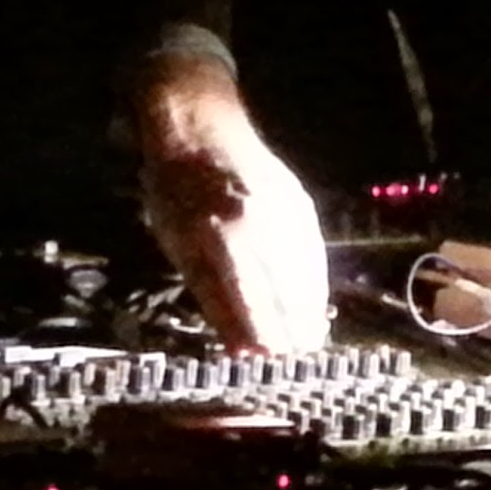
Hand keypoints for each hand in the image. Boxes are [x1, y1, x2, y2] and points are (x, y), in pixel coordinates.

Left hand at [135, 55, 329, 353]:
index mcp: (226, 237)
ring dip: (310, 312)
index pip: (255, 303)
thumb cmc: (175, 190)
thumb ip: (212, 299)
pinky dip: (315, 283)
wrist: (199, 124)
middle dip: (294, 332)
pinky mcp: (301, 204)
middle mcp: (265, 225)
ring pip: (308, 276)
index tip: (272, 365)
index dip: (266, 338)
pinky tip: (314, 303)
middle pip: (288, 294)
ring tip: (309, 343)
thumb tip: (239, 346)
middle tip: (297, 362)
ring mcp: (288, 212)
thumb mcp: (179, 248)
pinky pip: (314, 254)